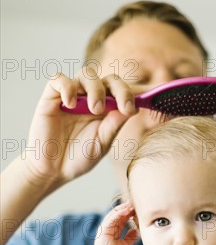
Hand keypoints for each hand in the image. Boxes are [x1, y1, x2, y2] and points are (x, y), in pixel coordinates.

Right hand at [25, 67, 136, 188]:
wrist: (54, 170)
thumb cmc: (79, 157)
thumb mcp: (102, 143)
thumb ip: (115, 124)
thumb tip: (135, 107)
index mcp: (107, 110)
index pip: (122, 92)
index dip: (131, 94)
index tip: (133, 108)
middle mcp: (91, 98)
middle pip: (109, 79)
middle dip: (119, 90)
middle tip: (121, 107)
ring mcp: (72, 95)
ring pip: (86, 75)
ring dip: (95, 89)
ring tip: (94, 109)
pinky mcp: (51, 97)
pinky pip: (58, 79)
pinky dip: (67, 87)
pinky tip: (70, 104)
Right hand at [94, 201, 138, 244]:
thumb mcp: (127, 244)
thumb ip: (131, 236)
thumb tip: (136, 229)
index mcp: (113, 230)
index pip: (121, 218)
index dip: (128, 213)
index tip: (136, 209)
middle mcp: (108, 227)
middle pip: (117, 215)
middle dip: (125, 208)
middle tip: (133, 203)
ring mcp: (105, 228)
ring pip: (113, 215)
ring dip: (122, 209)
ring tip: (130, 205)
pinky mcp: (103, 230)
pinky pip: (110, 219)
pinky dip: (117, 214)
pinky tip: (125, 211)